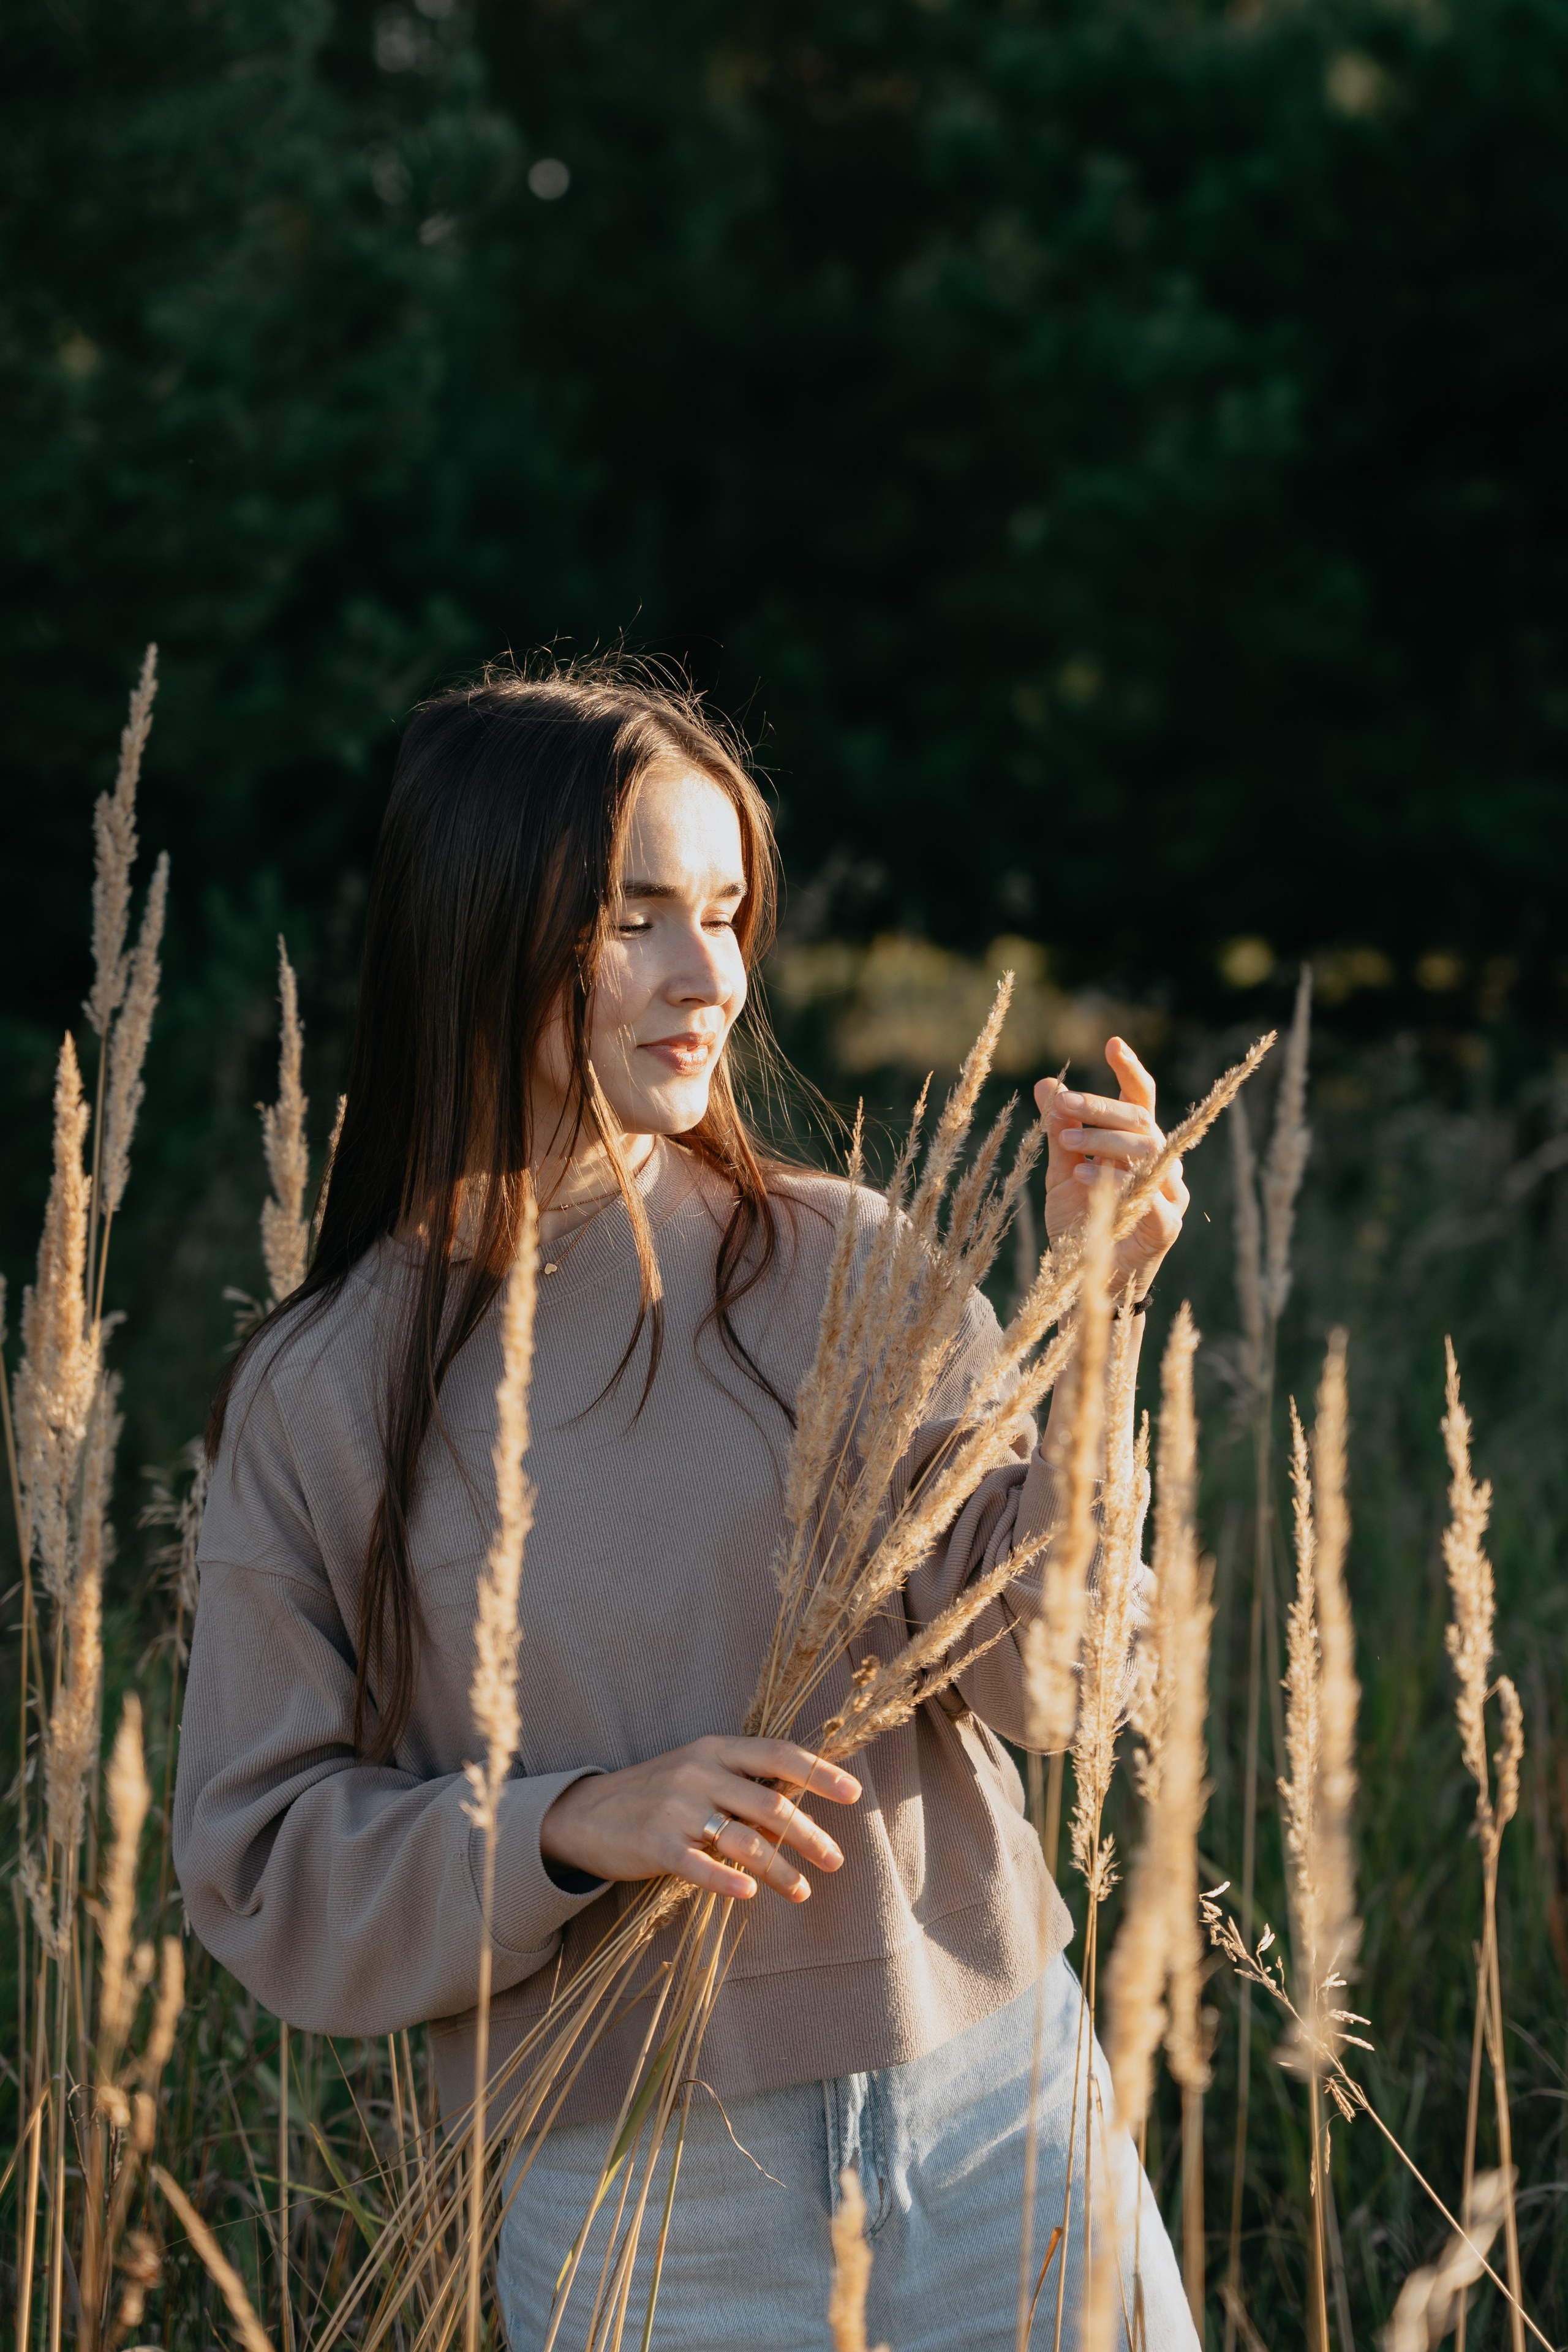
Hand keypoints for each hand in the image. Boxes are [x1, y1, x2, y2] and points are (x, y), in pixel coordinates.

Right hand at [538, 1735, 860, 1903]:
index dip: (818, 1771)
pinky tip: (750, 1894)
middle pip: (769, 1803)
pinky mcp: (654, 1843)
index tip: (853, 1793)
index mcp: (714, 1749)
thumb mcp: (699, 1774)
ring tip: (802, 1891)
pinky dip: (726, 1880)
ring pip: (742, 1840)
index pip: (777, 1753)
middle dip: (808, 1834)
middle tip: (835, 1859)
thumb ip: (742, 1786)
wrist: (585, 1813)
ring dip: (780, 1868)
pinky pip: (698, 1864)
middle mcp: (698, 1771)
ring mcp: (675, 1807)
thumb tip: (798, 1810)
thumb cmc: (655, 1795)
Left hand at [1034, 1036, 1188, 1296]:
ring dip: (1105, 1140)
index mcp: (1140, 1147)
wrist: (1084, 1282)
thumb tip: (1048, 1084)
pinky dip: (1113, 1182)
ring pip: (1148, 1151)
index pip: (1143, 1100)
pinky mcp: (1166, 1227)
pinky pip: (1148, 1196)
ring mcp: (1170, 1196)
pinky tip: (1083, 1176)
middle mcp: (1163, 1165)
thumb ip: (1059, 1132)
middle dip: (1100, 1108)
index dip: (1131, 1071)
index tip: (1112, 1043)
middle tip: (1063, 1104)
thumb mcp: (1061, 1172)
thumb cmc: (1081, 1224)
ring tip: (1067, 1140)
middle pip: (1142, 1121)